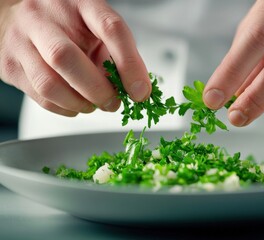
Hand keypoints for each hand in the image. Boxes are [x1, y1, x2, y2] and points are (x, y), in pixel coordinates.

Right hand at [0, 0, 150, 116]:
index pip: (110, 29)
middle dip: (97, 90)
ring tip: (93, 105)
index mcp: (79, 3)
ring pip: (49, 84)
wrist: (19, 17)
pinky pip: (40, 97)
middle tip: (113, 102)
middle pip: (67, 58)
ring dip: (80, 104)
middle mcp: (44, 17)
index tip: (141, 91)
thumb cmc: (67, 24)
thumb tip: (134, 90)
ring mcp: (21, 40)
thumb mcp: (96, 29)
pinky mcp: (10, 64)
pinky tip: (75, 103)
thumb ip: (116, 55)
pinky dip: (65, 108)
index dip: (130, 64)